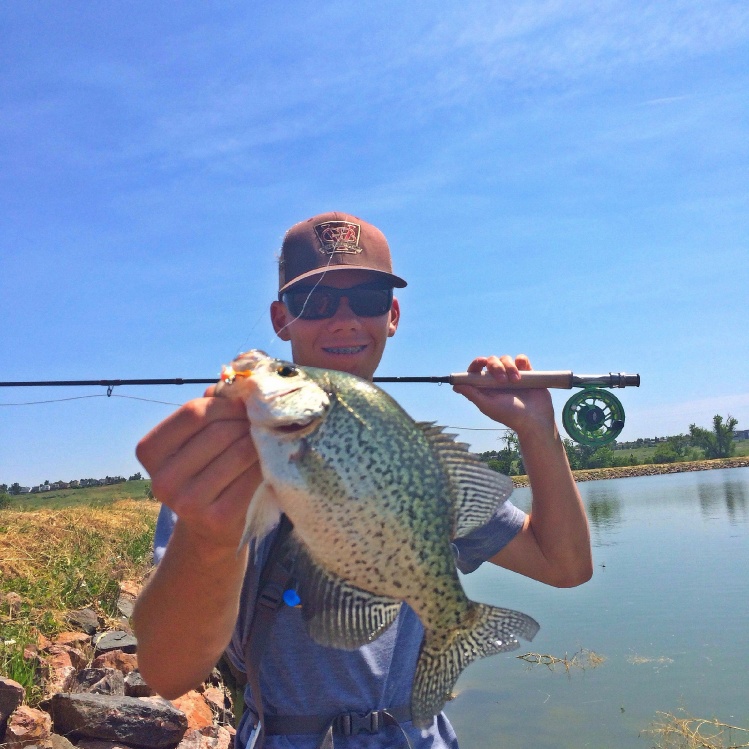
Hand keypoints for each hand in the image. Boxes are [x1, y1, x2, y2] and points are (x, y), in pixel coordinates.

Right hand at [136, 393, 260, 556]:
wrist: (209, 526)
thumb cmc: (204, 470)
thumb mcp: (196, 440)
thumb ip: (208, 409)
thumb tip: (232, 383)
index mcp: (150, 451)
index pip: (193, 413)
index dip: (226, 404)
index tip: (245, 405)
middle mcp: (162, 479)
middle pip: (218, 432)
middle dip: (246, 422)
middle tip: (261, 421)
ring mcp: (187, 502)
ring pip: (238, 453)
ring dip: (259, 441)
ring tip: (267, 437)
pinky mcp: (215, 518)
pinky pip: (251, 477)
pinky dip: (264, 464)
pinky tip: (268, 460)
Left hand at [452, 355, 555, 437]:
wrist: (535, 419)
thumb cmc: (509, 415)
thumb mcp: (487, 405)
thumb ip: (472, 394)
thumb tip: (455, 385)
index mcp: (486, 386)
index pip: (476, 370)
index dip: (476, 364)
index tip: (481, 362)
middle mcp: (497, 379)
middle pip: (491, 361)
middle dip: (495, 366)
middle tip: (501, 380)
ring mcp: (512, 375)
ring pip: (506, 358)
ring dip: (509, 367)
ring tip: (516, 381)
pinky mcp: (527, 372)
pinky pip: (521, 359)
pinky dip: (521, 360)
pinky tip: (523, 370)